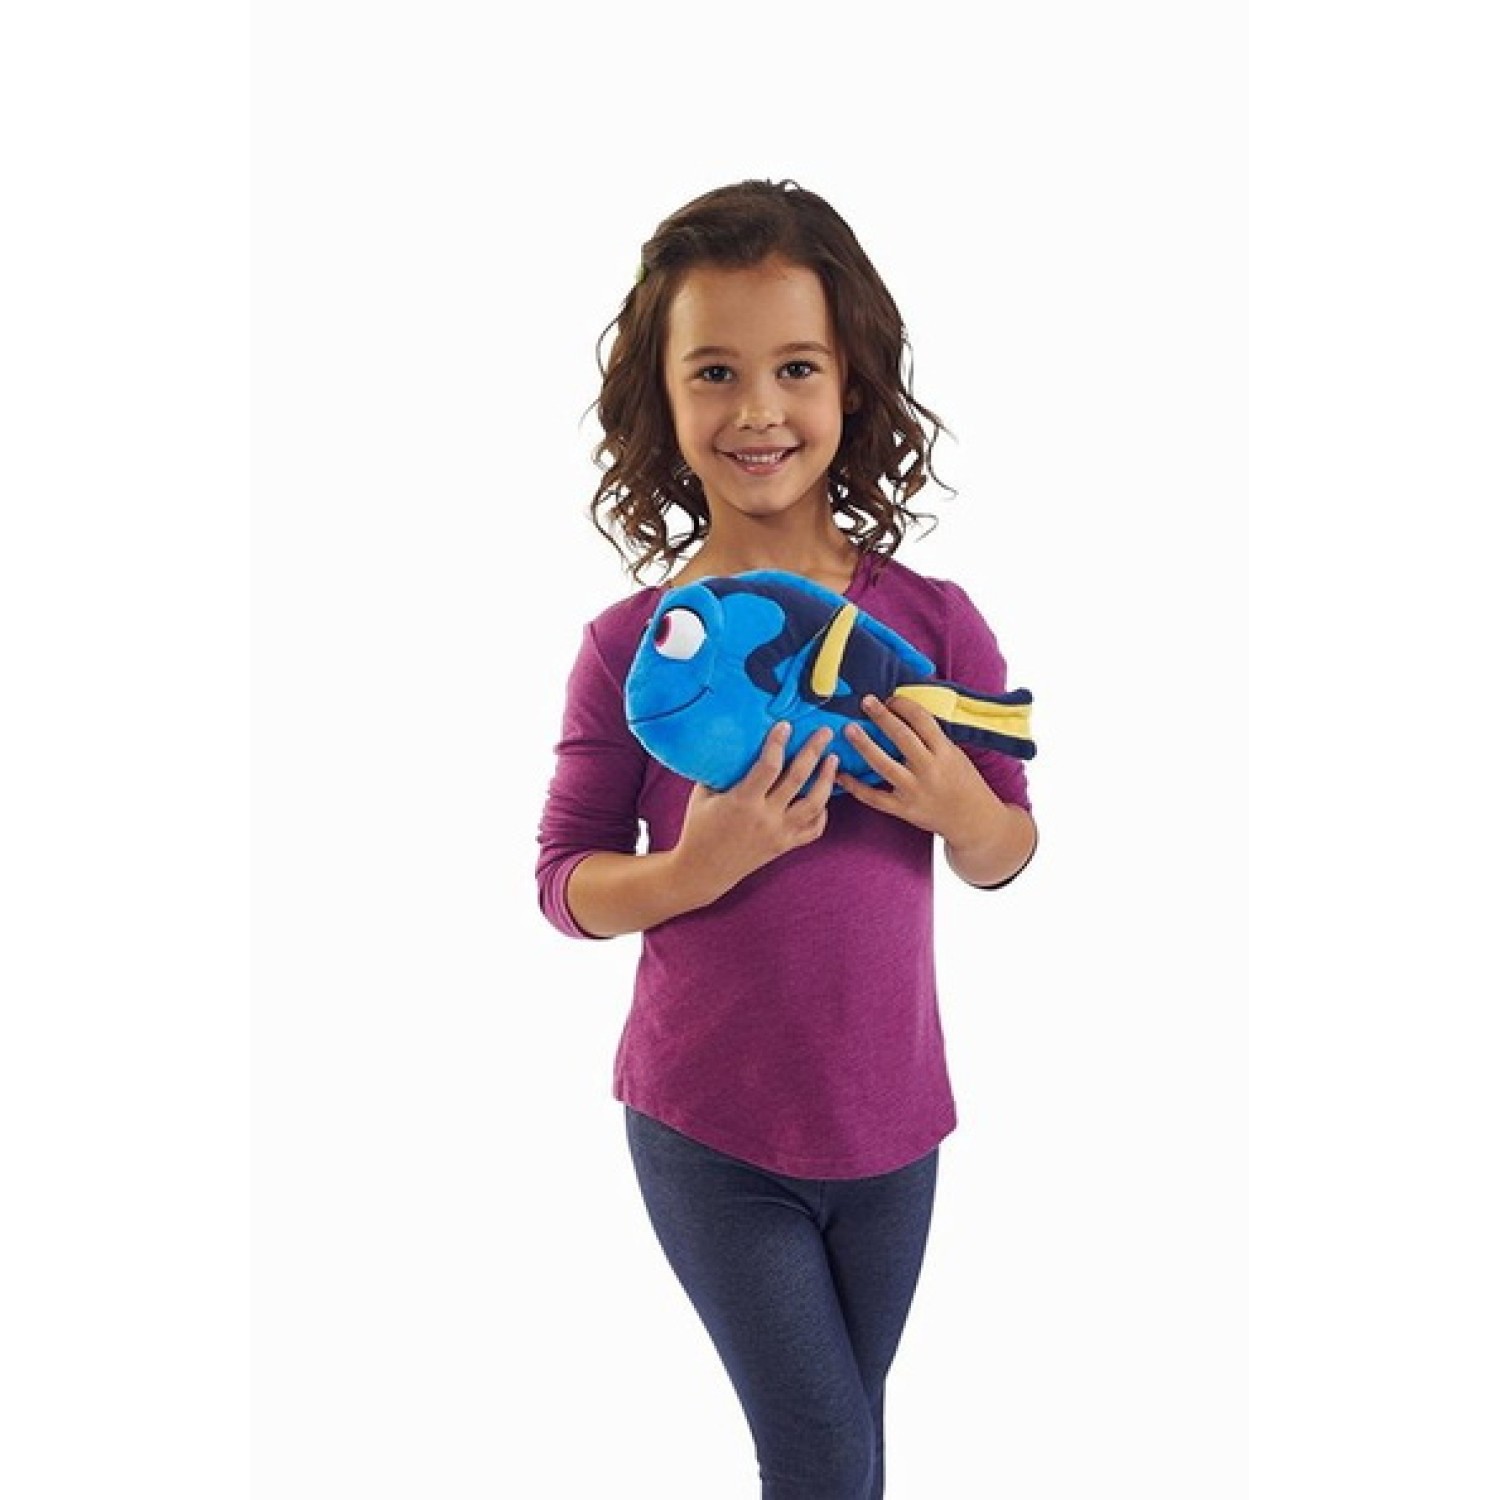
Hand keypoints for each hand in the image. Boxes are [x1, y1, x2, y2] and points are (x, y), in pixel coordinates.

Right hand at [671, 721, 839, 901]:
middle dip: (814, 751)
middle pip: (798, 778)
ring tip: (833, 761)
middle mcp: (765, 817)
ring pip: (815, 804)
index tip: (786, 725)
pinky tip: (823, 797)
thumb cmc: (698, 828)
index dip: (778, 742)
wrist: (703, 870)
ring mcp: (779, 833)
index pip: (768, 766)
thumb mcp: (702, 795)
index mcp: (743, 802)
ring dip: (826, 780)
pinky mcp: (785, 846)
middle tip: (825, 733)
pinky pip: (813, 830)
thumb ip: (721, 771)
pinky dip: (822, 813)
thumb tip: (735, 743)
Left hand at [836, 694, 997, 840]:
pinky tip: (840, 775)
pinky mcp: (903, 809)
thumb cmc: (964, 783)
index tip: (890, 698)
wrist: (973, 821)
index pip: (922, 721)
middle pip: (902, 737)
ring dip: (864, 745)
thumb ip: (933, 739)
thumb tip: (906, 714)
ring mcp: (914, 790)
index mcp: (944, 752)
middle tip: (865, 701)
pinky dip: (855, 786)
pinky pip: (874, 797)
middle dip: (882, 717)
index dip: (904, 706)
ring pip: (884, 764)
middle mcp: (929, 769)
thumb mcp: (956, 755)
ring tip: (848, 729)